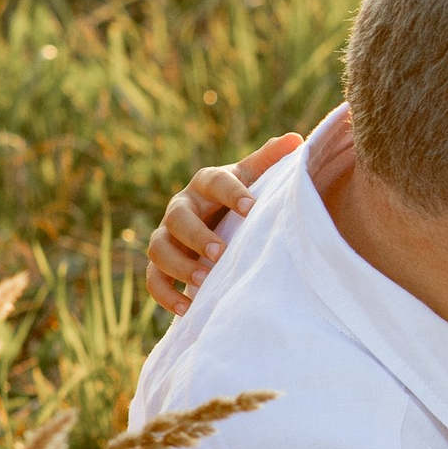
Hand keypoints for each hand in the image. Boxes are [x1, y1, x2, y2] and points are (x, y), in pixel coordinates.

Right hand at [147, 136, 300, 316]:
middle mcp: (181, 206)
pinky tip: (187, 308)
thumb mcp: (253, 179)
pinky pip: (153, 279)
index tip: (253, 209)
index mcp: (205, 183)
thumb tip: (294, 139)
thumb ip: (269, 161)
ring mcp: (166, 235)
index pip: (214, 182)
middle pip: (177, 217)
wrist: (216, 222)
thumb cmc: (239, 200)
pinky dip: (165, 294)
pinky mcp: (160, 263)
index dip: (232, 194)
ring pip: (158, 248)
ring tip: (204, 281)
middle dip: (197, 235)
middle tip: (220, 252)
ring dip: (179, 265)